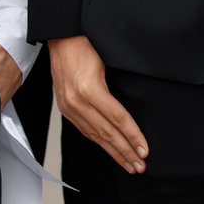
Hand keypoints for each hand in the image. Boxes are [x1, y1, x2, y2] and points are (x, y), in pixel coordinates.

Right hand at [49, 35, 147, 173]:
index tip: (144, 150)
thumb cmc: (86, 42)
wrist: (59, 36)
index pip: (118, 118)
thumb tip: (133, 112)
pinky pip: (85, 130)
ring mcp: (69, 106)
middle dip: (125, 152)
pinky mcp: (65, 107)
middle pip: (107, 132)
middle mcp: (77, 101)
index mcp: (90, 88)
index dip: (133, 136)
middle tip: (140, 167)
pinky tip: (110, 149)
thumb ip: (118, 86)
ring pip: (95, 135)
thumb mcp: (107, 59)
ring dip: (113, 152)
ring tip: (129, 165)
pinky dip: (99, 142)